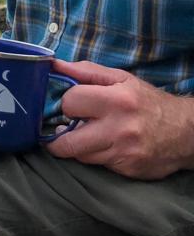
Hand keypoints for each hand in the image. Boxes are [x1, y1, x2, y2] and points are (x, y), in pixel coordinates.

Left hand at [46, 59, 193, 179]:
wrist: (187, 133)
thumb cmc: (148, 102)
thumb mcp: (121, 79)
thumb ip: (86, 72)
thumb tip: (54, 65)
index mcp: (118, 100)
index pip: (70, 102)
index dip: (67, 103)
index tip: (72, 105)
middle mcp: (120, 128)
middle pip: (67, 142)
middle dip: (60, 136)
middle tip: (65, 129)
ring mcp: (124, 153)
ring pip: (80, 156)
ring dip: (78, 147)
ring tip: (87, 135)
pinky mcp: (128, 170)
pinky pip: (98, 165)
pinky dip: (96, 156)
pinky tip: (106, 146)